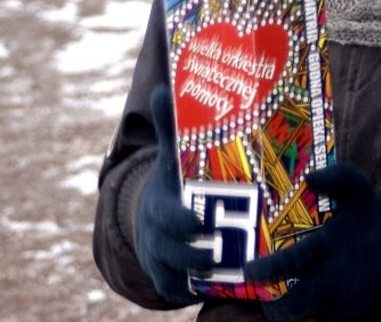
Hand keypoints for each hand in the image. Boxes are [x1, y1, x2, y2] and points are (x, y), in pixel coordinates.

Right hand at [135, 86, 213, 304]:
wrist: (150, 218)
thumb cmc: (172, 183)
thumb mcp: (171, 157)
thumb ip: (171, 127)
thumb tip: (161, 87)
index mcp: (159, 204)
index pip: (166, 215)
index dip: (181, 220)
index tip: (198, 222)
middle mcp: (156, 234)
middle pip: (170, 250)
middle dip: (195, 254)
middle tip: (221, 253)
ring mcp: (161, 259)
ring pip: (175, 276)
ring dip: (201, 277)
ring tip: (230, 273)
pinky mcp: (168, 280)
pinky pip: (177, 292)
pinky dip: (194, 293)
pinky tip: (224, 291)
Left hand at [243, 163, 380, 321]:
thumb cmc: (370, 218)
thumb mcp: (359, 190)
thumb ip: (337, 177)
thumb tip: (310, 178)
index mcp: (329, 251)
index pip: (293, 265)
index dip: (268, 270)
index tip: (249, 269)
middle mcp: (332, 283)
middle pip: (294, 307)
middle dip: (272, 306)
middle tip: (257, 293)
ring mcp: (338, 304)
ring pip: (304, 314)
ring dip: (287, 306)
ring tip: (274, 293)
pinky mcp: (345, 316)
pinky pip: (319, 315)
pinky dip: (308, 307)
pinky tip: (300, 292)